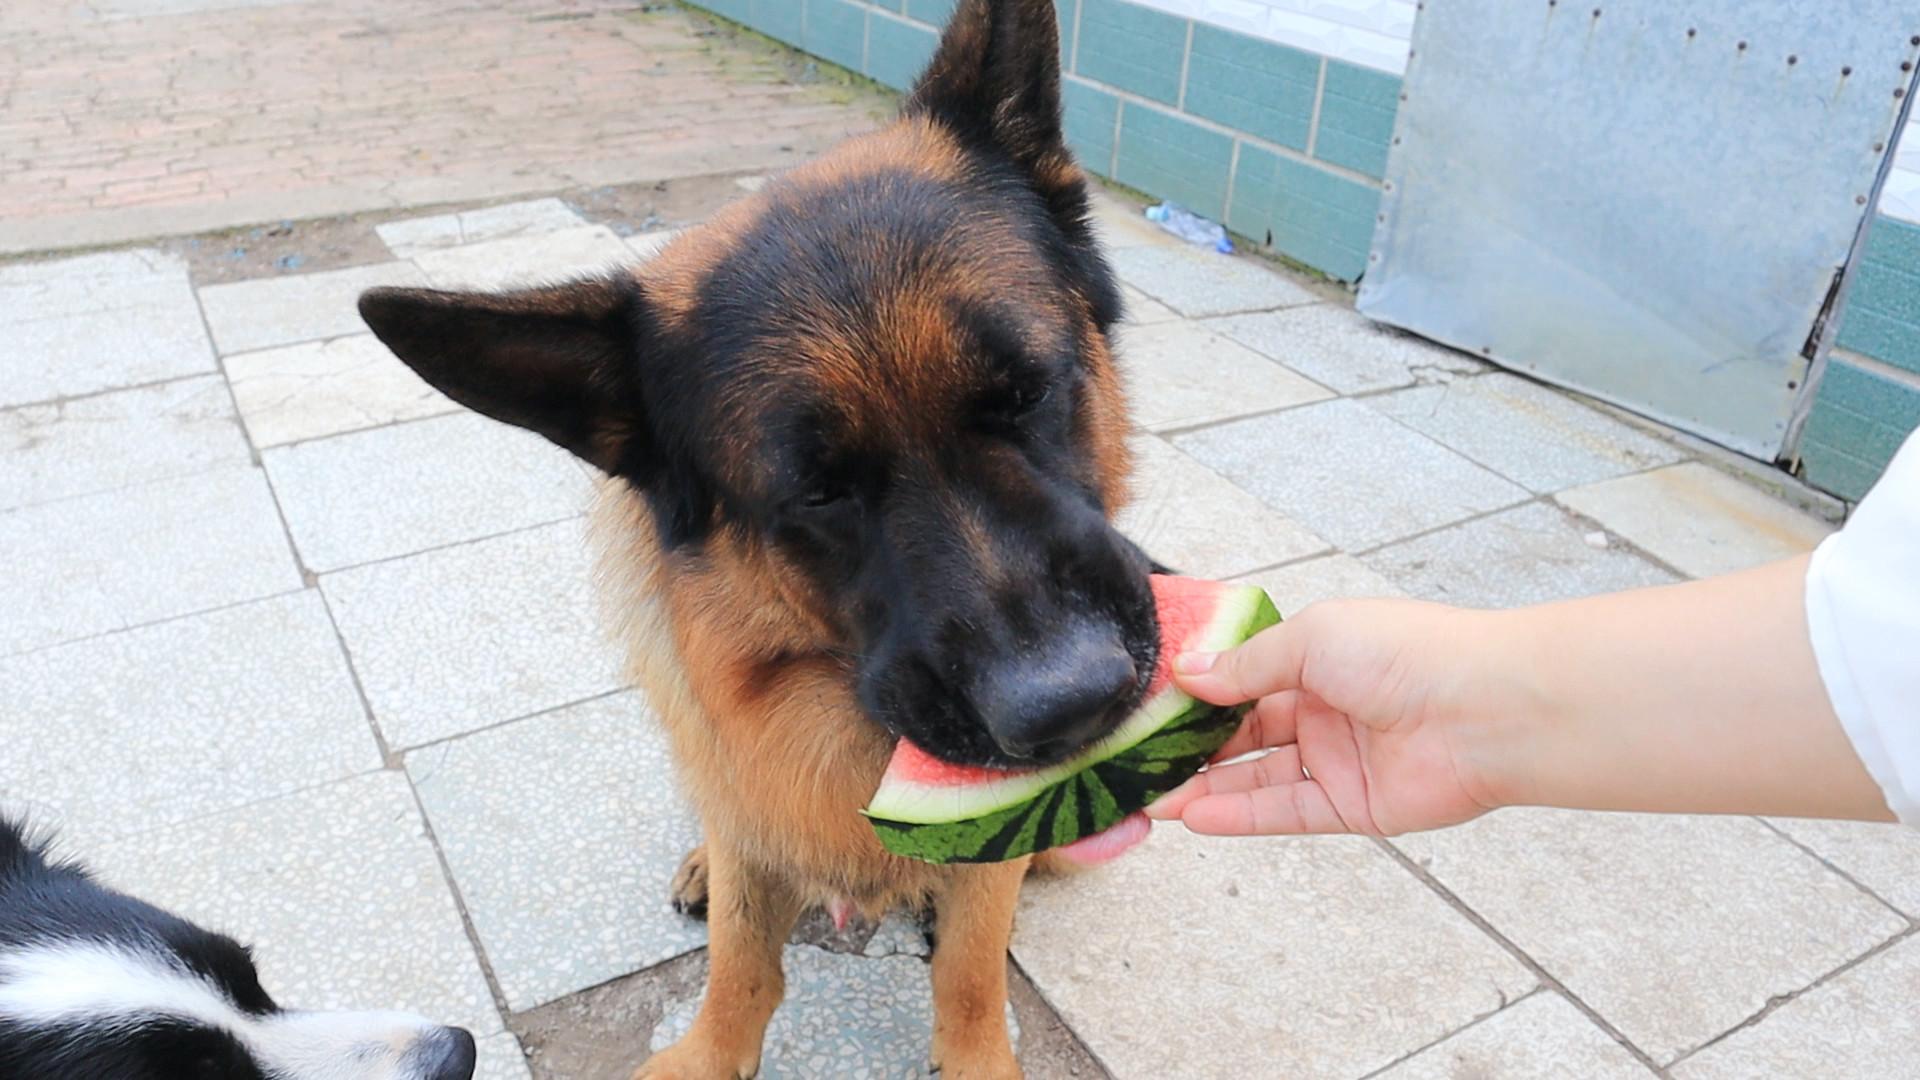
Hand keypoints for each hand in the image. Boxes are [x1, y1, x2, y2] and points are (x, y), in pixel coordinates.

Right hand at [1147, 599, 1519, 836]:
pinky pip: (1286, 812)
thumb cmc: (1408, 653)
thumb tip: (1188, 674)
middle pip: (1245, 733)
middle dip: (1193, 747)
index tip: (1149, 706)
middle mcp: (1325, 708)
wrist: (1486, 710)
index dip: (1200, 693)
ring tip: (1152, 797)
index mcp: (1319, 657)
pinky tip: (1196, 815)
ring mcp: (1338, 759)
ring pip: (1258, 777)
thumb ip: (1246, 665)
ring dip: (1206, 786)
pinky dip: (1241, 815)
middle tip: (1138, 760)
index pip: (1244, 678)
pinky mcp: (1352, 806)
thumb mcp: (1311, 639)